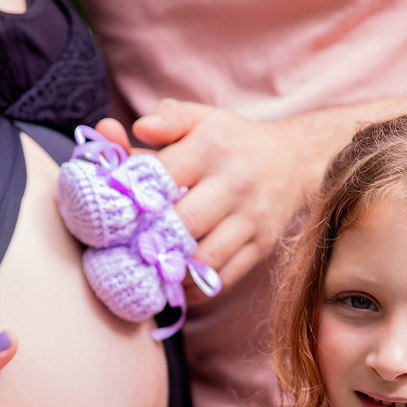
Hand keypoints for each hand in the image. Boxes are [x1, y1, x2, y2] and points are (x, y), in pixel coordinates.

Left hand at [97, 101, 324, 295]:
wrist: (295, 160)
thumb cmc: (230, 142)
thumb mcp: (199, 119)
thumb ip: (159, 121)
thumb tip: (111, 131)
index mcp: (210, 147)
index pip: (162, 176)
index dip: (132, 197)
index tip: (113, 212)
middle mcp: (233, 183)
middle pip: (183, 222)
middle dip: (150, 239)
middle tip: (126, 248)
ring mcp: (250, 218)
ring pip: (204, 257)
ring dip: (171, 270)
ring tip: (149, 268)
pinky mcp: (260, 245)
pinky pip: (223, 278)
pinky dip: (194, 288)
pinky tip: (175, 283)